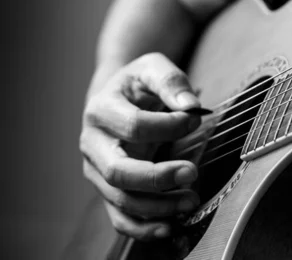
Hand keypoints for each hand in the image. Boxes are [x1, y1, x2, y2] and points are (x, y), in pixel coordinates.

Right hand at [80, 52, 203, 239]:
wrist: (117, 99)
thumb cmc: (137, 85)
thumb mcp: (153, 68)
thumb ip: (171, 81)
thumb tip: (191, 106)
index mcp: (101, 110)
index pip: (134, 126)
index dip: (168, 126)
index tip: (195, 120)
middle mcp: (93, 145)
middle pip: (118, 171)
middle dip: (157, 177)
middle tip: (192, 172)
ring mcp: (98, 171)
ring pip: (121, 199)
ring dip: (158, 206)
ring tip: (192, 200)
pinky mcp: (109, 191)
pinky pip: (120, 217)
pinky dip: (143, 227)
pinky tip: (170, 226)